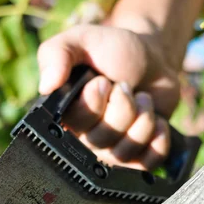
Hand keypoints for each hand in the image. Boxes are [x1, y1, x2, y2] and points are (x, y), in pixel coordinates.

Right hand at [37, 24, 180, 170]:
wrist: (151, 58)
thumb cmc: (112, 50)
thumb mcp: (82, 40)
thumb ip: (57, 54)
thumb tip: (46, 86)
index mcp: (66, 115)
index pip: (75, 125)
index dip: (94, 103)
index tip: (103, 81)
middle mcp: (85, 139)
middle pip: (102, 140)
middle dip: (123, 106)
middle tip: (126, 86)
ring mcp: (112, 152)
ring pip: (125, 152)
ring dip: (143, 118)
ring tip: (142, 99)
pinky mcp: (138, 158)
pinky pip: (147, 164)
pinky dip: (158, 139)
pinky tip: (158, 120)